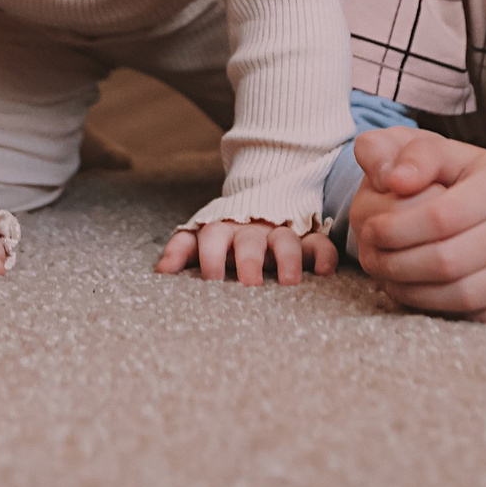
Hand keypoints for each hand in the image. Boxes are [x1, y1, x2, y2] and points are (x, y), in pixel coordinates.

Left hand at [156, 219, 337, 284]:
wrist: (260, 201)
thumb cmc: (225, 232)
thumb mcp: (200, 236)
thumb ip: (181, 248)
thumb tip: (161, 272)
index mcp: (222, 229)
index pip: (212, 238)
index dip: (211, 257)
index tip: (212, 280)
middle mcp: (251, 230)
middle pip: (249, 241)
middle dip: (249, 261)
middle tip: (249, 285)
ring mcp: (280, 232)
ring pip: (286, 240)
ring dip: (288, 259)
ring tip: (289, 283)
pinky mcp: (307, 238)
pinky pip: (319, 243)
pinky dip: (324, 256)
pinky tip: (324, 273)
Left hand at [344, 129, 485, 321]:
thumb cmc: (480, 182)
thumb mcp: (448, 153)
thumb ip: (410, 153)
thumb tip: (389, 177)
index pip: (438, 217)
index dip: (395, 229)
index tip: (369, 230)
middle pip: (447, 262)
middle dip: (397, 266)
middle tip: (371, 260)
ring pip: (463, 297)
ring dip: (413, 293)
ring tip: (387, 278)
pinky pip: (482, 317)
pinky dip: (444, 311)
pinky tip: (420, 294)